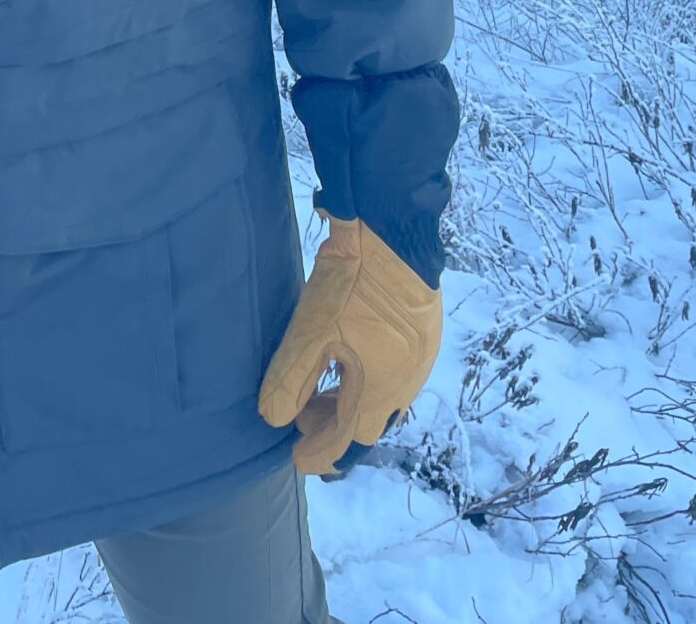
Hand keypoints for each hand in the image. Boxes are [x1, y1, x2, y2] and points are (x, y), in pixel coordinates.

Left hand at [257, 213, 440, 477]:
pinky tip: (348, 363)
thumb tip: (273, 419)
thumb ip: (290, 381)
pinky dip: (367, 383)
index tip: (295, 459)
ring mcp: (419, 362)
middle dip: (332, 428)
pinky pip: (395, 379)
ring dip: (350, 404)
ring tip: (320, 390)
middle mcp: (406, 385)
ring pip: (383, 402)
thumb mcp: (310, 333)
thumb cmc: (351, 285)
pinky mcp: (422, 338)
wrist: (395, 235)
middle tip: (301, 416)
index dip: (317, 454)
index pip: (345, 441)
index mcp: (380, 391)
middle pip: (367, 425)